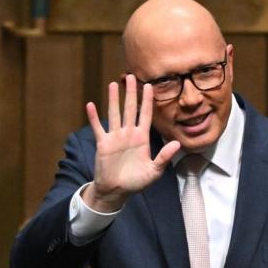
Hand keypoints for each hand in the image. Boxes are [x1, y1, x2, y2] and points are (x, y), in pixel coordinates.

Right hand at [81, 74, 179, 211]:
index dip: (148, 101)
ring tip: (113, 84)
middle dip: (131, 93)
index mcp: (142, 138)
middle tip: (131, 76)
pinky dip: (93, 117)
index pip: (146, 115)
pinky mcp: (103, 144)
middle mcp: (129, 134)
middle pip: (130, 109)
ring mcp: (115, 137)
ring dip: (113, 99)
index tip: (149, 86)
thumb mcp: (154, 171)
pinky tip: (90, 105)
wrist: (117, 191)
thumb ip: (164, 157)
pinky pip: (98, 128)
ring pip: (115, 114)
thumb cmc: (136, 182)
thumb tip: (177, 144)